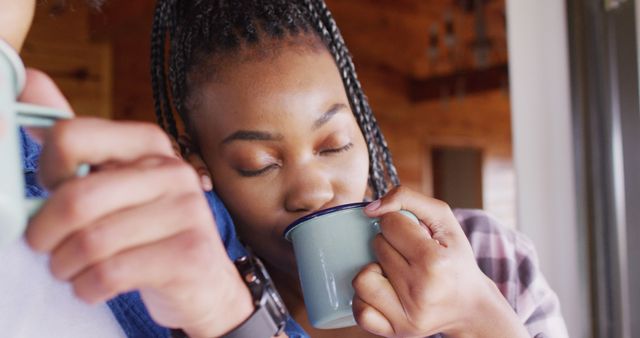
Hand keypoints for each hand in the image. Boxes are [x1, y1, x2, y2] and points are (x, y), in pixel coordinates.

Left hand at [20, 70, 253, 336]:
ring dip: (64, 266)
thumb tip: (28, 79)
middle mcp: (172, 170)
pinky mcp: (189, 253)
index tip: (51, 192)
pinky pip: (111, 273)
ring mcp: (187, 211)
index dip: (45, 172)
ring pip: (90, 242)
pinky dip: (86, 287)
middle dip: (43, 232)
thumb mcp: (114, 178)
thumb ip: (74, 137)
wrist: (202, 278)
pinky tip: (91, 286)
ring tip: (69, 269)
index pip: (71, 136)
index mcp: (149, 143)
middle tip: (43, 245)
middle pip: (75, 198)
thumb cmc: (147, 227)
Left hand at [352, 186, 528, 337]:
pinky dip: (365, 299)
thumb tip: (369, 209)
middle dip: (391, 245)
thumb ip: (407, 198)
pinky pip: (360, 310)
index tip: (415, 235)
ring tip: (395, 273)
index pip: (390, 224)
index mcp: (435, 262)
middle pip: (377, 247)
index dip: (399, 224)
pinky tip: (384, 292)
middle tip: (410, 255)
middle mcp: (420, 292)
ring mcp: (407, 316)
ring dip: (374, 270)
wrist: (470, 306)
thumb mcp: (443, 219)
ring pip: (362, 279)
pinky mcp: (395, 332)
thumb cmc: (454, 258)